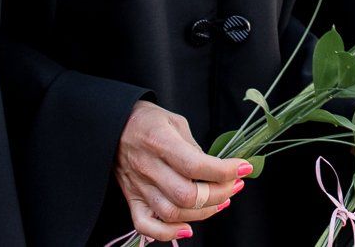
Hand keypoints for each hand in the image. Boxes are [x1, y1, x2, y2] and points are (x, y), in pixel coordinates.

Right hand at [115, 101, 249, 242]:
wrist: (111, 123)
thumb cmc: (146, 119)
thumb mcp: (174, 121)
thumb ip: (193, 146)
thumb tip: (212, 171)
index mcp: (159, 141)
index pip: (195, 165)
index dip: (224, 171)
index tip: (243, 167)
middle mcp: (147, 167)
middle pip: (187, 195)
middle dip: (219, 194)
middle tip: (234, 185)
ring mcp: (138, 186)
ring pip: (173, 213)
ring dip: (203, 213)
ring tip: (220, 201)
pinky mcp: (131, 198)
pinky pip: (145, 225)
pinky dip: (167, 234)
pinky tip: (187, 229)